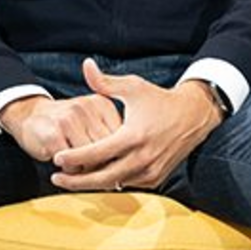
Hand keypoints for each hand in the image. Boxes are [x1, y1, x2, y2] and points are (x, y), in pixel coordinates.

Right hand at [0, 90, 124, 163]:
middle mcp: (86, 108)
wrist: (29, 115)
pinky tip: (65, 164)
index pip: (121, 136)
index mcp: (102, 103)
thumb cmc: (68, 123)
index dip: (118, 155)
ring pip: (90, 157)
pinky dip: (70, 170)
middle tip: (98, 171)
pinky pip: (71, 163)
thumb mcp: (92, 119)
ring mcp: (68, 119)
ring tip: (80, 167)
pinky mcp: (52, 133)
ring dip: (86, 170)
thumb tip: (127, 163)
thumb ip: (110, 133)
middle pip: (107, 148)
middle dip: (104, 164)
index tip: (113, 164)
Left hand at [49, 59, 222, 192]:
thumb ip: (105, 81)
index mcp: (133, 136)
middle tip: (56, 178)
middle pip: (101, 178)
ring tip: (73, 179)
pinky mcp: (156, 177)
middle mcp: (142, 157)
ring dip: (93, 184)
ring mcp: (150, 170)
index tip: (57, 158)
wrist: (194, 115)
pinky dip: (112, 182)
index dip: (73, 158)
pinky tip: (98, 176)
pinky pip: (128, 184)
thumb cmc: (159, 99)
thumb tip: (86, 65)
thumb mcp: (133, 87)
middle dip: (76, 181)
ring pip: (114, 184)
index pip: (96, 154)